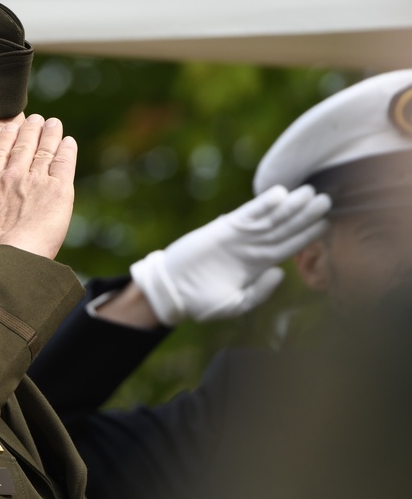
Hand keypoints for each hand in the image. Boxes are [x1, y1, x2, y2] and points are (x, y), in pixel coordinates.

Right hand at [0, 114, 76, 260]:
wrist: (4, 259)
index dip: (7, 137)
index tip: (12, 127)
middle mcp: (12, 176)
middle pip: (23, 146)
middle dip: (30, 130)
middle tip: (35, 119)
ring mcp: (36, 181)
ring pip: (45, 150)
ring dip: (50, 134)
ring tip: (53, 124)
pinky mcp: (59, 191)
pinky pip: (64, 164)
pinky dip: (67, 151)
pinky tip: (68, 142)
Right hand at [130, 184, 330, 324]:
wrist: (172, 292)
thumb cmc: (201, 303)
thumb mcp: (235, 305)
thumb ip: (259, 292)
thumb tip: (280, 273)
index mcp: (258, 266)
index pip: (289, 247)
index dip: (308, 235)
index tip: (327, 223)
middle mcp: (252, 248)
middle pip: (284, 228)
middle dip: (305, 215)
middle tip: (327, 200)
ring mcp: (238, 237)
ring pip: (271, 218)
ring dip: (290, 206)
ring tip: (310, 193)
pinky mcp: (223, 229)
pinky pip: (247, 214)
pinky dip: (263, 204)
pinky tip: (280, 193)